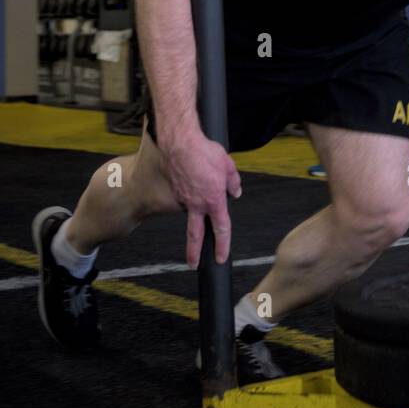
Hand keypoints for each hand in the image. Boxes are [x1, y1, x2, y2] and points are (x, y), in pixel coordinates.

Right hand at [160, 131, 241, 267]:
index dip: (222, 245)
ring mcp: (183, 198)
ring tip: (196, 198)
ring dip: (193, 214)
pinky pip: (183, 196)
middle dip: (194, 252)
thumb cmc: (204, 151)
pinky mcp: (173, 190)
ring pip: (189, 213)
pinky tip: (190, 180)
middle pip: (195, 235)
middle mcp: (196, 204)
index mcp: (213, 200)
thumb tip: (234, 192)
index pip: (221, 229)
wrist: (179, 143)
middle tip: (194, 264)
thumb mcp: (227, 165)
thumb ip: (233, 182)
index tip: (221, 257)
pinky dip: (188, 193)